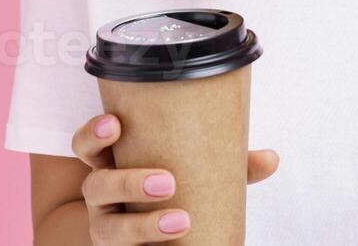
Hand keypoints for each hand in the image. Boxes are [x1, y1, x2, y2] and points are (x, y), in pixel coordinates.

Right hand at [68, 112, 280, 243]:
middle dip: (128, 181)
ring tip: (181, 222)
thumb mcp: (188, 170)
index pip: (86, 146)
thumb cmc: (166, 187)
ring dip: (143, 226)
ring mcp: (106, 228)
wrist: (141, 235)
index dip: (93, 134)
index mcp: (111, 163)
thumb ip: (225, 163)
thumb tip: (271, 159)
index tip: (115, 123)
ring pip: (108, 230)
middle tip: (167, 181)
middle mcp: (101, 196)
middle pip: (97, 186)